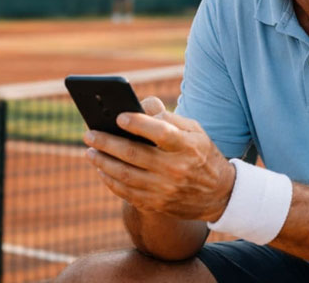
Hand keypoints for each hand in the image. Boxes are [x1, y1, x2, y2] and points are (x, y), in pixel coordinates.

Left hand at [83, 97, 234, 221]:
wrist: (219, 194)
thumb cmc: (202, 154)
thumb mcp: (195, 131)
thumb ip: (168, 117)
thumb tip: (140, 105)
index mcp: (186, 146)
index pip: (159, 132)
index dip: (138, 124)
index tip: (119, 116)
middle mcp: (175, 169)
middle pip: (133, 154)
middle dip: (106, 142)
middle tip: (89, 133)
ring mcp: (165, 190)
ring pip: (124, 175)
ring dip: (103, 162)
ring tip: (90, 151)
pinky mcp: (157, 204)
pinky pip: (126, 193)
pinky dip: (110, 181)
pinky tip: (101, 169)